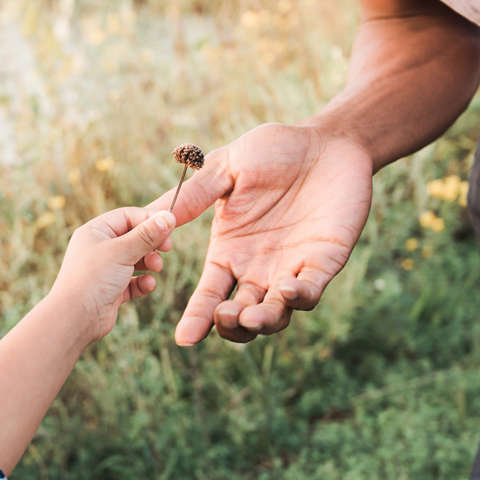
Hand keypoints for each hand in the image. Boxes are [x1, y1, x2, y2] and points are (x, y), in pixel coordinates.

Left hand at [51, 207, 176, 342]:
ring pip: (135, 260)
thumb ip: (147, 234)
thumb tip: (168, 217)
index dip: (150, 220)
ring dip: (149, 263)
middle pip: (134, 237)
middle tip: (167, 249)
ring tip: (156, 269)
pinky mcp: (111, 290)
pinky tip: (147, 285)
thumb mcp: (123, 251)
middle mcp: (99, 248)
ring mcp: (105, 270)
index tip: (170, 226)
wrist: (75, 318)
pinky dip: (143, 282)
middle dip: (152, 244)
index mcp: (96, 231)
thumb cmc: (93, 279)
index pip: (128, 216)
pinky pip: (133, 282)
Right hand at [148, 122, 373, 344]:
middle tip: (227, 315)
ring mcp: (291, 268)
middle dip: (232, 325)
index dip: (197, 319)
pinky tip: (287, 288)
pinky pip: (311, 291)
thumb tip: (153, 217)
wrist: (327, 140)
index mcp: (228, 252)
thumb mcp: (225, 168)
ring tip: (252, 316)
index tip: (185, 339)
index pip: (208, 296)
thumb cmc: (273, 150)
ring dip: (263, 321)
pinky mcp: (324, 262)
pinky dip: (299, 297)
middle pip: (240, 317)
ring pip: (274, 314)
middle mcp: (257, 268)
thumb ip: (194, 195)